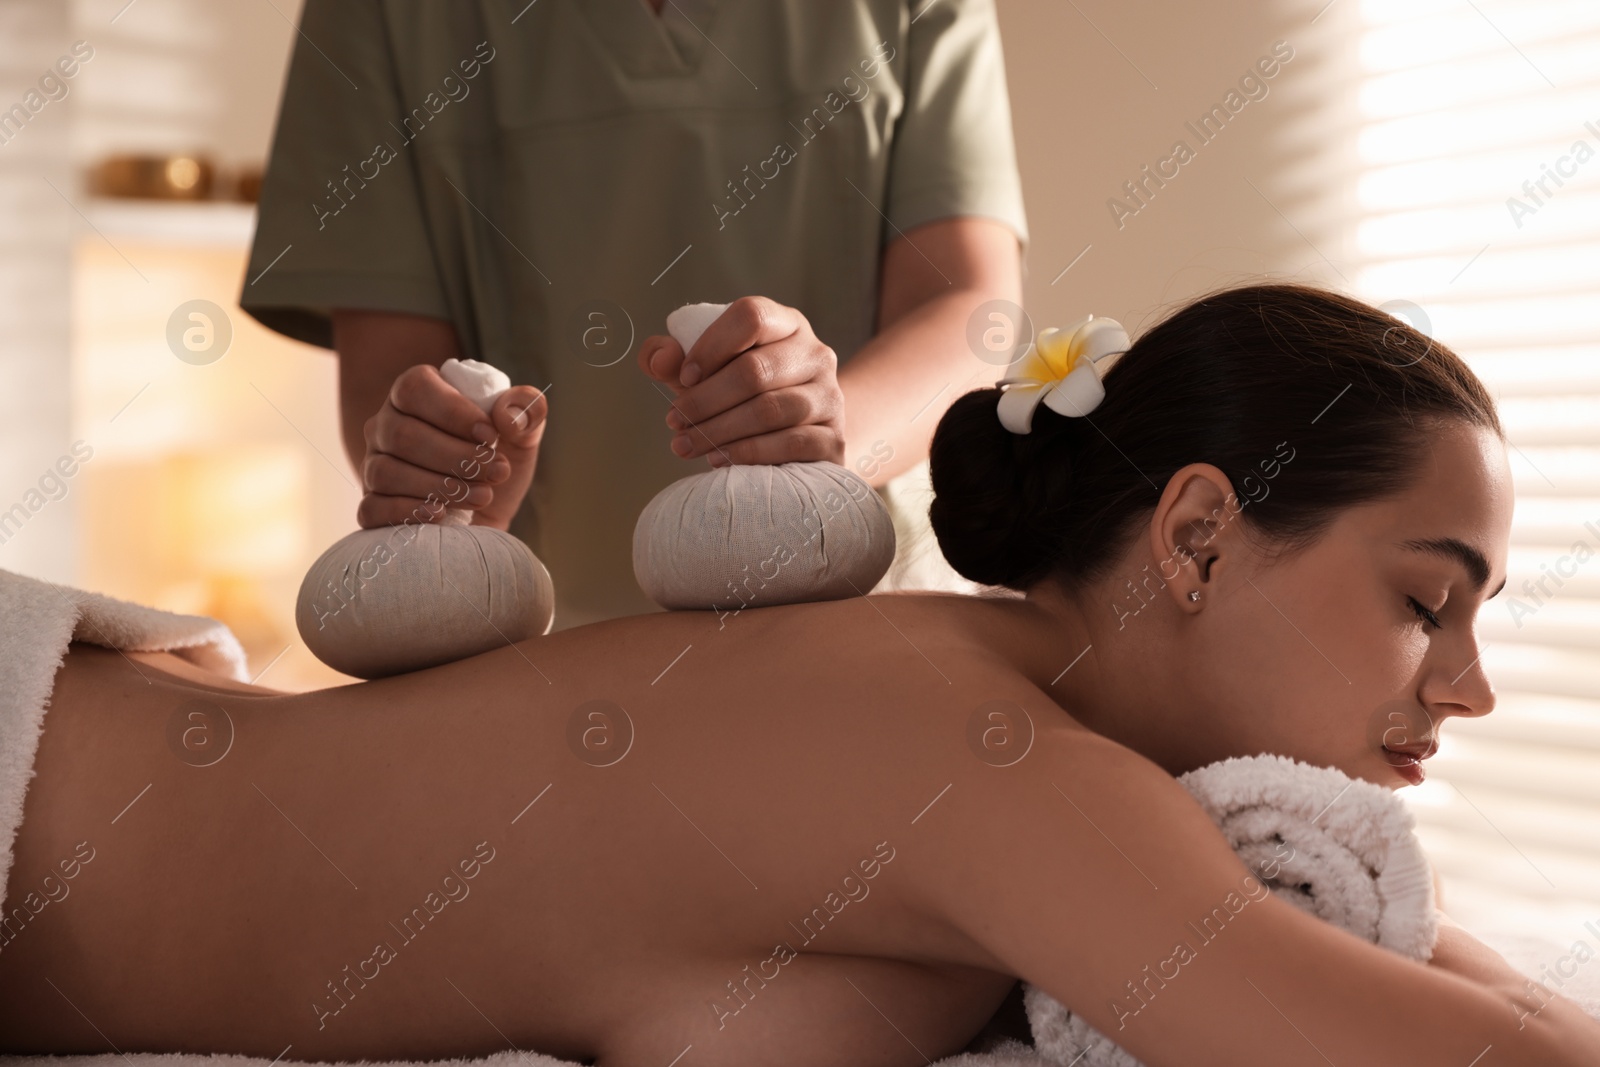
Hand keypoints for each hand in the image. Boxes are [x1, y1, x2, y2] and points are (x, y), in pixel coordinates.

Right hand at [357, 363, 547, 531]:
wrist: (490, 516)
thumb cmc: (498, 465)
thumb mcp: (522, 438)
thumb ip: (527, 414)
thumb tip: (510, 413)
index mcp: (416, 395)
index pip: (415, 387)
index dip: (452, 412)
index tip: (490, 437)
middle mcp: (387, 426)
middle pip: (402, 434)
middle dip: (456, 456)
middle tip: (496, 472)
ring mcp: (373, 465)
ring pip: (386, 471)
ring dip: (440, 486)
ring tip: (482, 495)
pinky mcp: (371, 505)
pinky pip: (372, 507)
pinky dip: (407, 512)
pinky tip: (440, 514)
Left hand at [638, 296, 844, 466]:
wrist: (800, 435)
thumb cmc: (742, 395)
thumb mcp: (705, 369)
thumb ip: (672, 357)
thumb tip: (659, 359)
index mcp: (786, 324)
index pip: (751, 316)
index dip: (710, 346)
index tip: (683, 378)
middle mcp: (815, 354)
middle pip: (755, 370)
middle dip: (704, 400)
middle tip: (674, 421)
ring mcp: (830, 396)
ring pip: (770, 410)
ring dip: (718, 431)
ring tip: (686, 445)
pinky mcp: (834, 438)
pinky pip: (791, 444)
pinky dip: (748, 454)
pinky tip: (718, 459)